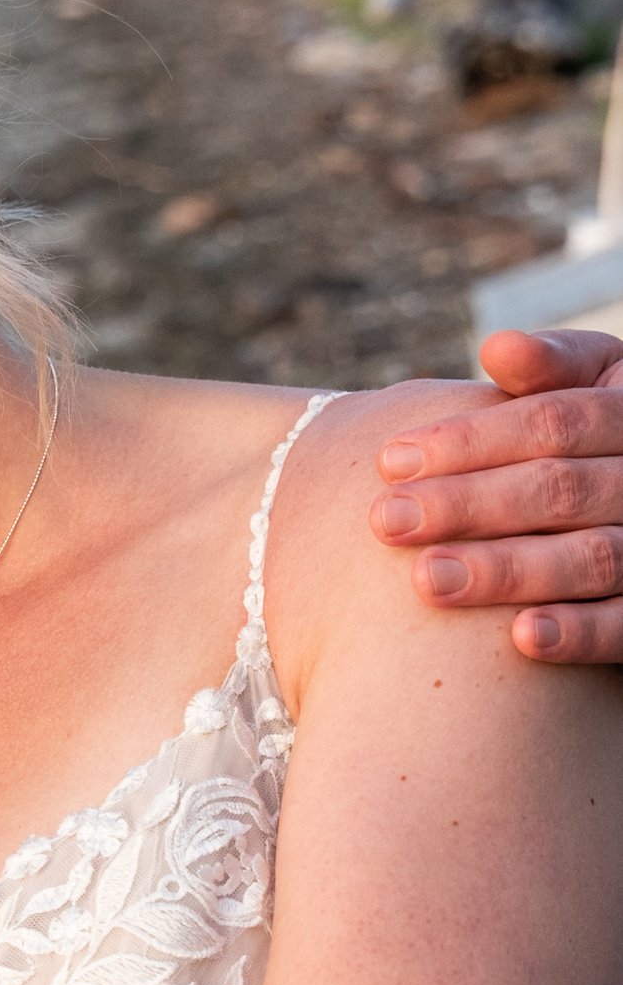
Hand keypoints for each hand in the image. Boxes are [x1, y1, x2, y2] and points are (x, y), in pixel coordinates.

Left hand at [371, 329, 622, 661]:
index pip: (554, 423)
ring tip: (425, 579)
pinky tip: (522, 638)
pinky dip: (582, 631)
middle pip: (560, 490)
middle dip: (469, 504)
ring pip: (592, 558)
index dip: (472, 440)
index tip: (389, 459)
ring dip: (506, 571)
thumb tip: (499, 346)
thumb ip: (552, 368)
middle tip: (385, 521)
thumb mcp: (596, 384)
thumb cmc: (599, 437)